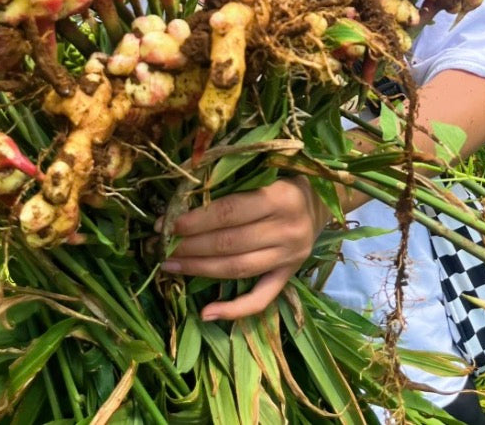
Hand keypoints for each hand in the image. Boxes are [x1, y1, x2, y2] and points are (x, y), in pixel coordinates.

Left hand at [156, 176, 328, 320]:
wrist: (323, 200)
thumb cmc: (285, 179)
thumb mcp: (266, 170)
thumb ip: (233, 180)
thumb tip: (184, 193)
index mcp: (281, 197)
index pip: (229, 212)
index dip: (194, 220)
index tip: (167, 223)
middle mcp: (287, 230)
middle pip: (229, 243)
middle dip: (189, 245)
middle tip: (161, 246)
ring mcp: (289, 257)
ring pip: (238, 268)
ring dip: (199, 269)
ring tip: (170, 266)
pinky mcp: (289, 275)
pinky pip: (261, 298)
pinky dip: (234, 310)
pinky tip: (206, 313)